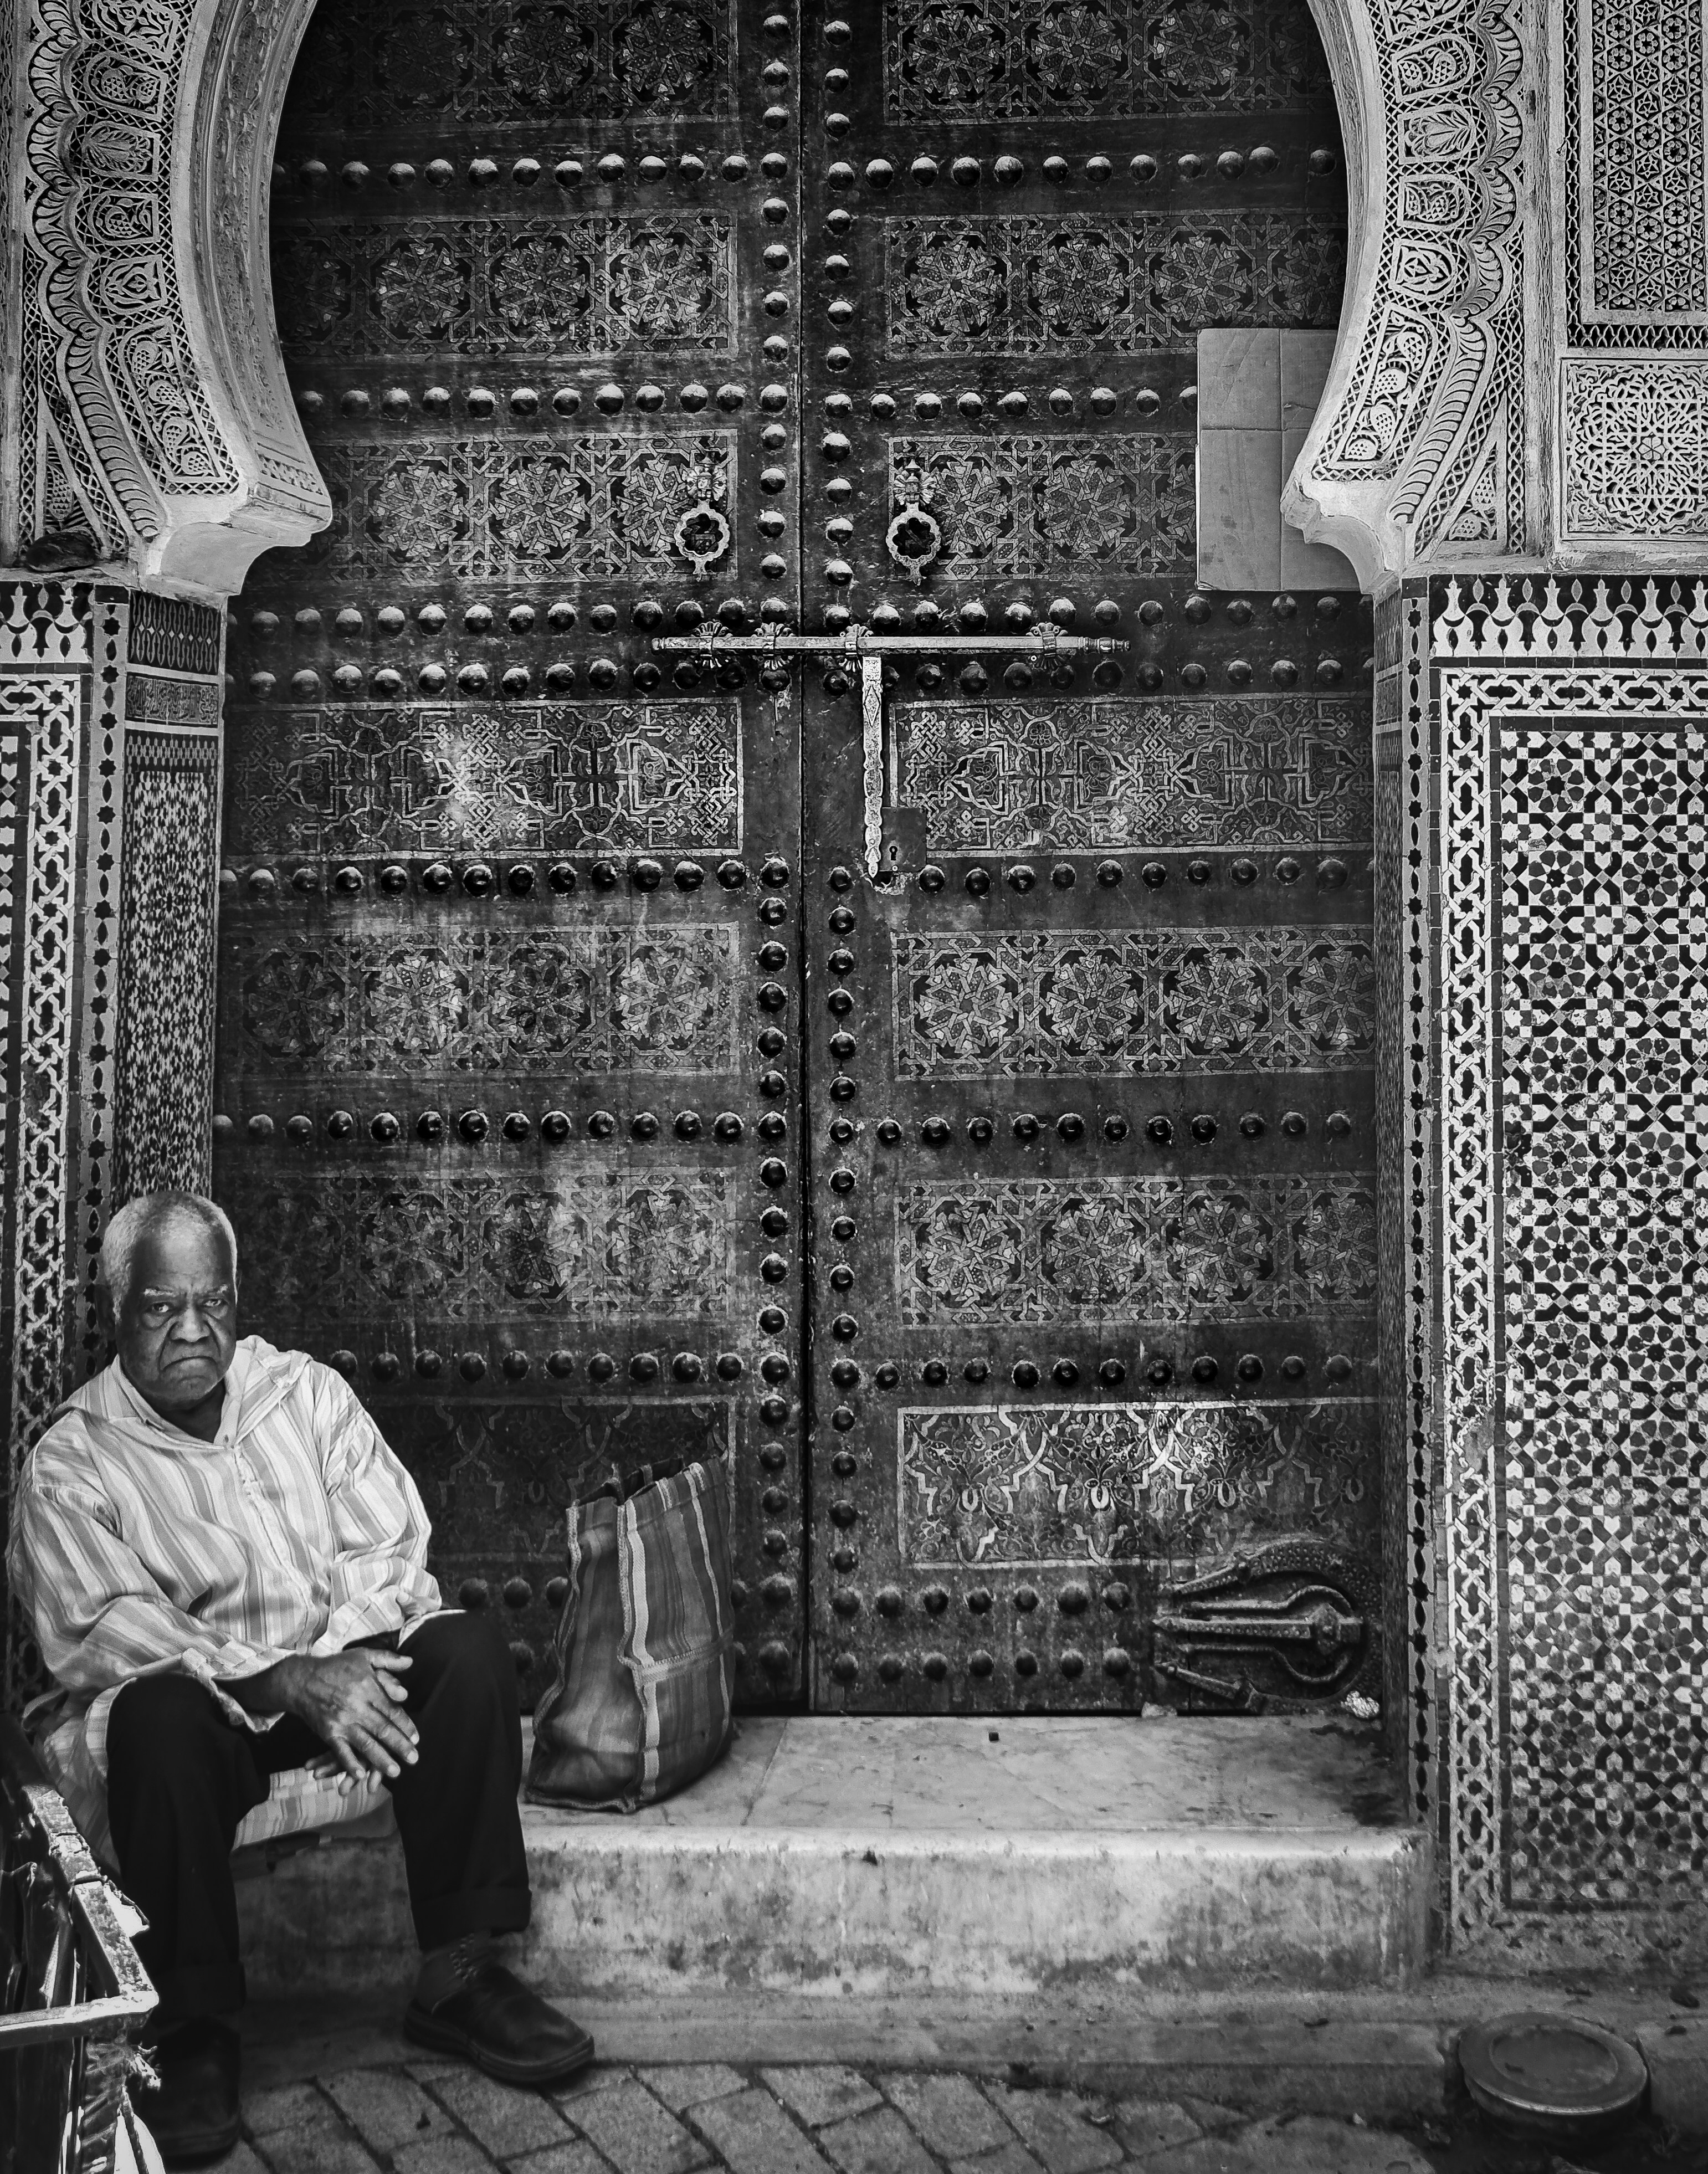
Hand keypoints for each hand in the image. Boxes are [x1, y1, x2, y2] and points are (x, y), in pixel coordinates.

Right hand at [273, 1651, 417, 1786]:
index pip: (392, 1710)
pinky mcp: (328, 1733)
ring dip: (381, 1760)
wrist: (302, 1680)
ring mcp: (342, 1721)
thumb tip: (411, 1662)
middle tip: (414, 1759)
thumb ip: (388, 1659)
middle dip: (400, 1746)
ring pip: (366, 1743)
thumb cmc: (336, 1667)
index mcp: (368, 1688)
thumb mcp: (363, 1655)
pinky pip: (341, 1751)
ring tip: (396, 1772)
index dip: (406, 1725)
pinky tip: (360, 1774)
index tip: (417, 1738)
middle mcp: (357, 1706)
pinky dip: (350, 1763)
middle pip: (383, 1729)